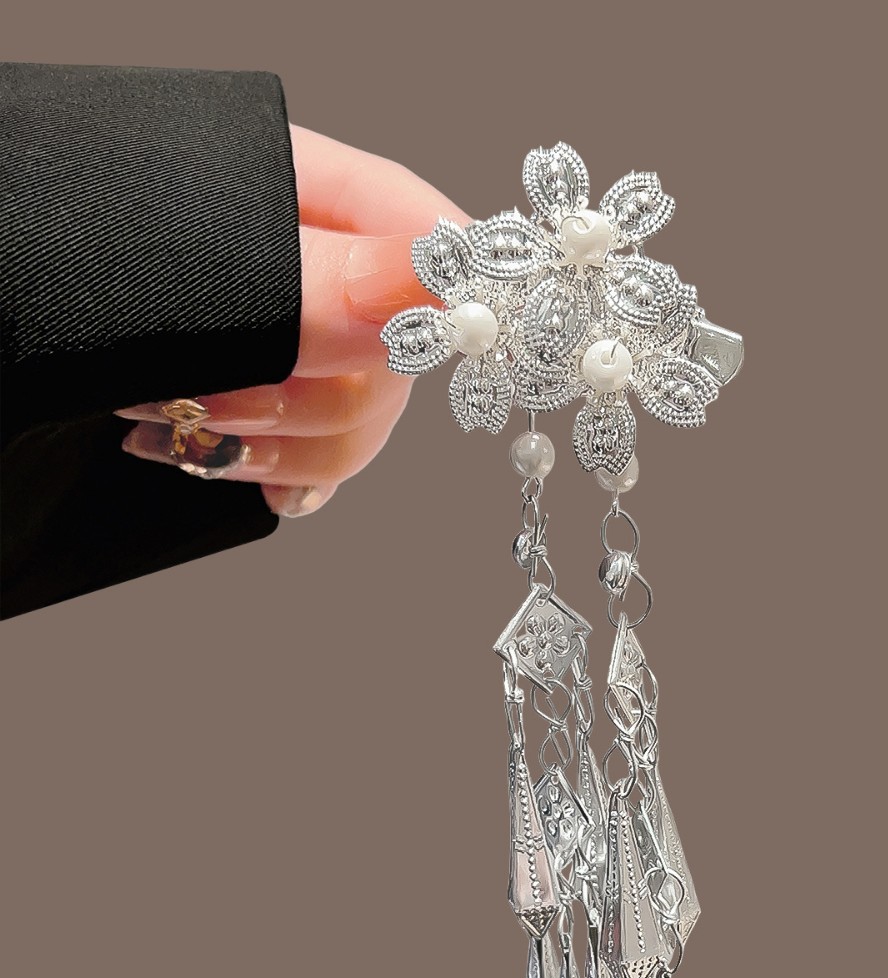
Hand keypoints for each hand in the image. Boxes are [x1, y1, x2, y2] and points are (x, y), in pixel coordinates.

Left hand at [117, 125, 468, 515]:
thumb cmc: (35, 247)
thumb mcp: (172, 263)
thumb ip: (309, 283)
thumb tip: (436, 289)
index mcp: (297, 191)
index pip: (426, 237)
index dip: (445, 299)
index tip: (431, 351)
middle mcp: (308, 263)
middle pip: (397, 354)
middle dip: (305, 395)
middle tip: (206, 394)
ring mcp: (288, 336)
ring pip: (360, 419)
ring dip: (266, 439)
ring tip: (164, 421)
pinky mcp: (262, 397)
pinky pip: (321, 457)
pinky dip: (280, 475)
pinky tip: (232, 469)